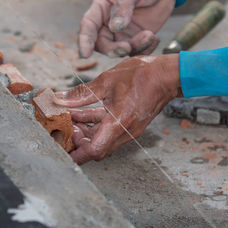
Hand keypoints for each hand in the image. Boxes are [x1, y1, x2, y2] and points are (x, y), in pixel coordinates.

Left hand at [54, 54, 180, 163]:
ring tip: (70, 119)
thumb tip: (60, 99)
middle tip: (63, 129)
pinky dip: (94, 127)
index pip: (95, 150)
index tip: (64, 145)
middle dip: (78, 143)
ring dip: (85, 134)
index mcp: (119, 122)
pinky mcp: (130, 125)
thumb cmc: (142, 75)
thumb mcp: (106, 80)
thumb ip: (81, 93)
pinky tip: (82, 114)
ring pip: (102, 141)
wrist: (167, 75)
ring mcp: (129, 130)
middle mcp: (125, 132)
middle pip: (97, 149)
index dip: (77, 152)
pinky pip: (108, 132)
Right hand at [78, 0, 183, 57]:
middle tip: (127, 47)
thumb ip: (123, 6)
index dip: (84, 41)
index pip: (88, 26)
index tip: (85, 54)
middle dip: (113, 49)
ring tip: (150, 35)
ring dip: (135, 47)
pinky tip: (154, 38)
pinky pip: (137, 51)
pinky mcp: (136, 37)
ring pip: (121, 50)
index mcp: (101, 6)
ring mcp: (122, 32)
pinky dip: (146, 49)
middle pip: (102, 43)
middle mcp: (108, 22)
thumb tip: (114, 27)